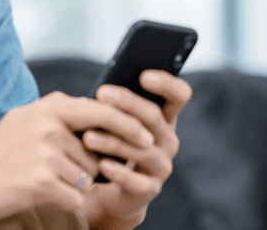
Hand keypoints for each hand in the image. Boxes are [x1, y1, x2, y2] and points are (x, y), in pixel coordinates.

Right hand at [0, 91, 156, 224]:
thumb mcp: (25, 121)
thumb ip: (59, 116)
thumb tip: (96, 112)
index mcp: (49, 106)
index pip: (103, 110)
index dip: (128, 125)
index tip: (146, 138)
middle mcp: (50, 125)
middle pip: (96, 152)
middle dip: (84, 168)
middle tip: (51, 171)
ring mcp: (47, 152)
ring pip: (87, 177)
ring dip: (70, 186)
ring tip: (35, 180)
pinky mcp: (43, 181)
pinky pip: (76, 197)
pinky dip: (63, 202)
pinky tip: (37, 195)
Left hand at [80, 71, 193, 228]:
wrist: (110, 190)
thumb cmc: (112, 146)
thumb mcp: (116, 123)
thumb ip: (116, 106)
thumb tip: (102, 90)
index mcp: (165, 117)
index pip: (179, 95)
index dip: (166, 84)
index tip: (144, 75)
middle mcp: (168, 140)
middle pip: (154, 117)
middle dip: (127, 102)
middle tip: (101, 93)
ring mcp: (162, 166)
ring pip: (142, 149)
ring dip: (113, 141)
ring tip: (87, 136)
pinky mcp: (149, 190)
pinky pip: (135, 181)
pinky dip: (118, 173)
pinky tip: (102, 166)